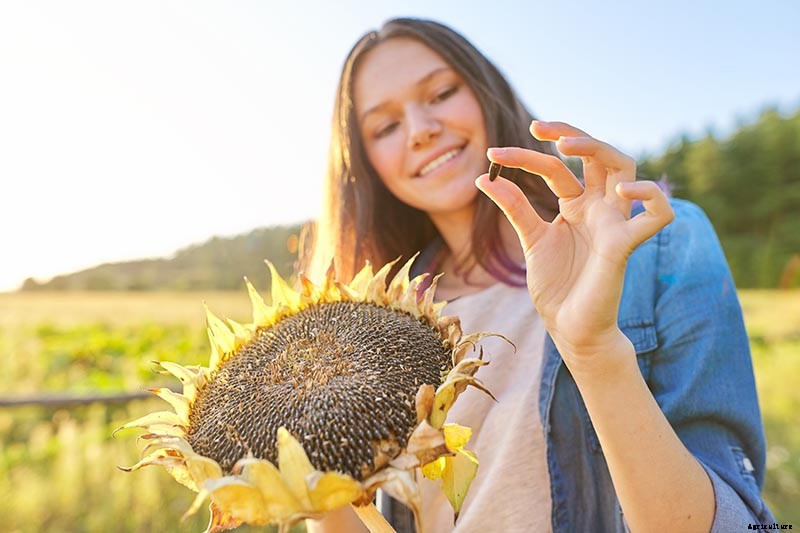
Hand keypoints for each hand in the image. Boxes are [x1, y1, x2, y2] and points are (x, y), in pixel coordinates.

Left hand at [476, 121, 673, 372]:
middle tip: (537, 126)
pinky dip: (651, 196)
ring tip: (567, 146)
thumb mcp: (531, 240)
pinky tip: (624, 191)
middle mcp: (598, 208)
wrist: (568, 327)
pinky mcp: (625, 245)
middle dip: (572, 133)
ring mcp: (614, 223)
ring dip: (601, 149)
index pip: (556, 168)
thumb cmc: (556, 286)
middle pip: (598, 155)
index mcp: (576, 206)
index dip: (527, 157)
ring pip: (627, 169)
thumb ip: (515, 208)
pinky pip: (659, 215)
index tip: (494, 155)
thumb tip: (484, 178)